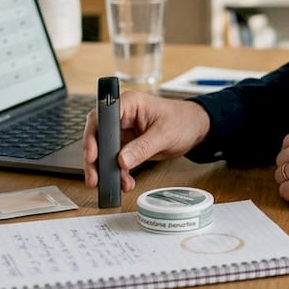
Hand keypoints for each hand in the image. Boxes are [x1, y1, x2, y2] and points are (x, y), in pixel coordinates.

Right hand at [83, 91, 210, 192]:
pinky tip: (125, 182)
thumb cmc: (183, 121)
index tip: (92, 155)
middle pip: (97, 135)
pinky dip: (118, 172)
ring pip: (103, 150)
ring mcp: (123, 130)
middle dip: (94, 158)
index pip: (101, 117)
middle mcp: (122, 116)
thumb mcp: (164, 134)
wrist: (195, 128)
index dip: (93, 136)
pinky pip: (115, 159)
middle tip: (94, 178)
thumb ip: (142, 148)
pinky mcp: (127, 144)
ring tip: (111, 185)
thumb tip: (122, 161)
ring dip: (105, 169)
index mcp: (129, 104)